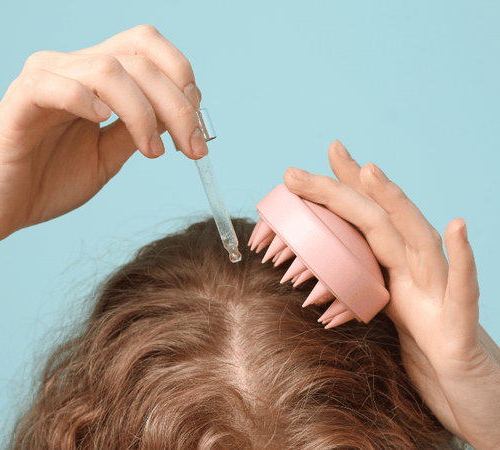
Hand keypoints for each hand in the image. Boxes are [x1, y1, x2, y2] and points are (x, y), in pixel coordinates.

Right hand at [0, 25, 205, 250]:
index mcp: (93, 76)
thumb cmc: (48, 181)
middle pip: (138, 56)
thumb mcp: (109, 156)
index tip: (198, 129)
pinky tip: (102, 125)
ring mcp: (43, 79)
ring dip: (144, 111)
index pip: (146, 48)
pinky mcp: (18, 102)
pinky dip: (88, 102)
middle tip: (192, 149)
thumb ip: (138, 130)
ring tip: (152, 151)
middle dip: (178, 103)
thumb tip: (181, 115)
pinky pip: (57, 85)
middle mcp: (70, 67)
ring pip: (108, 69)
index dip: (182, 80)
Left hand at [283, 141, 499, 448]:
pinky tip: (457, 227)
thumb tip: (318, 291)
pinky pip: (463, 291)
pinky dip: (462, 259)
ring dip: (396, 204)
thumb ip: (364, 299)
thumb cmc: (433, 361)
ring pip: (420, 241)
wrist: (476, 400)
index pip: (365, 223)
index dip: (339, 191)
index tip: (302, 169)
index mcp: (397, 273)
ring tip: (370, 171)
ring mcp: (441, 298)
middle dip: (343, 189)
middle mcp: (420, 276)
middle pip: (381, 222)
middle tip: (298, 169)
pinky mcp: (460, 331)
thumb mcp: (389, 324)